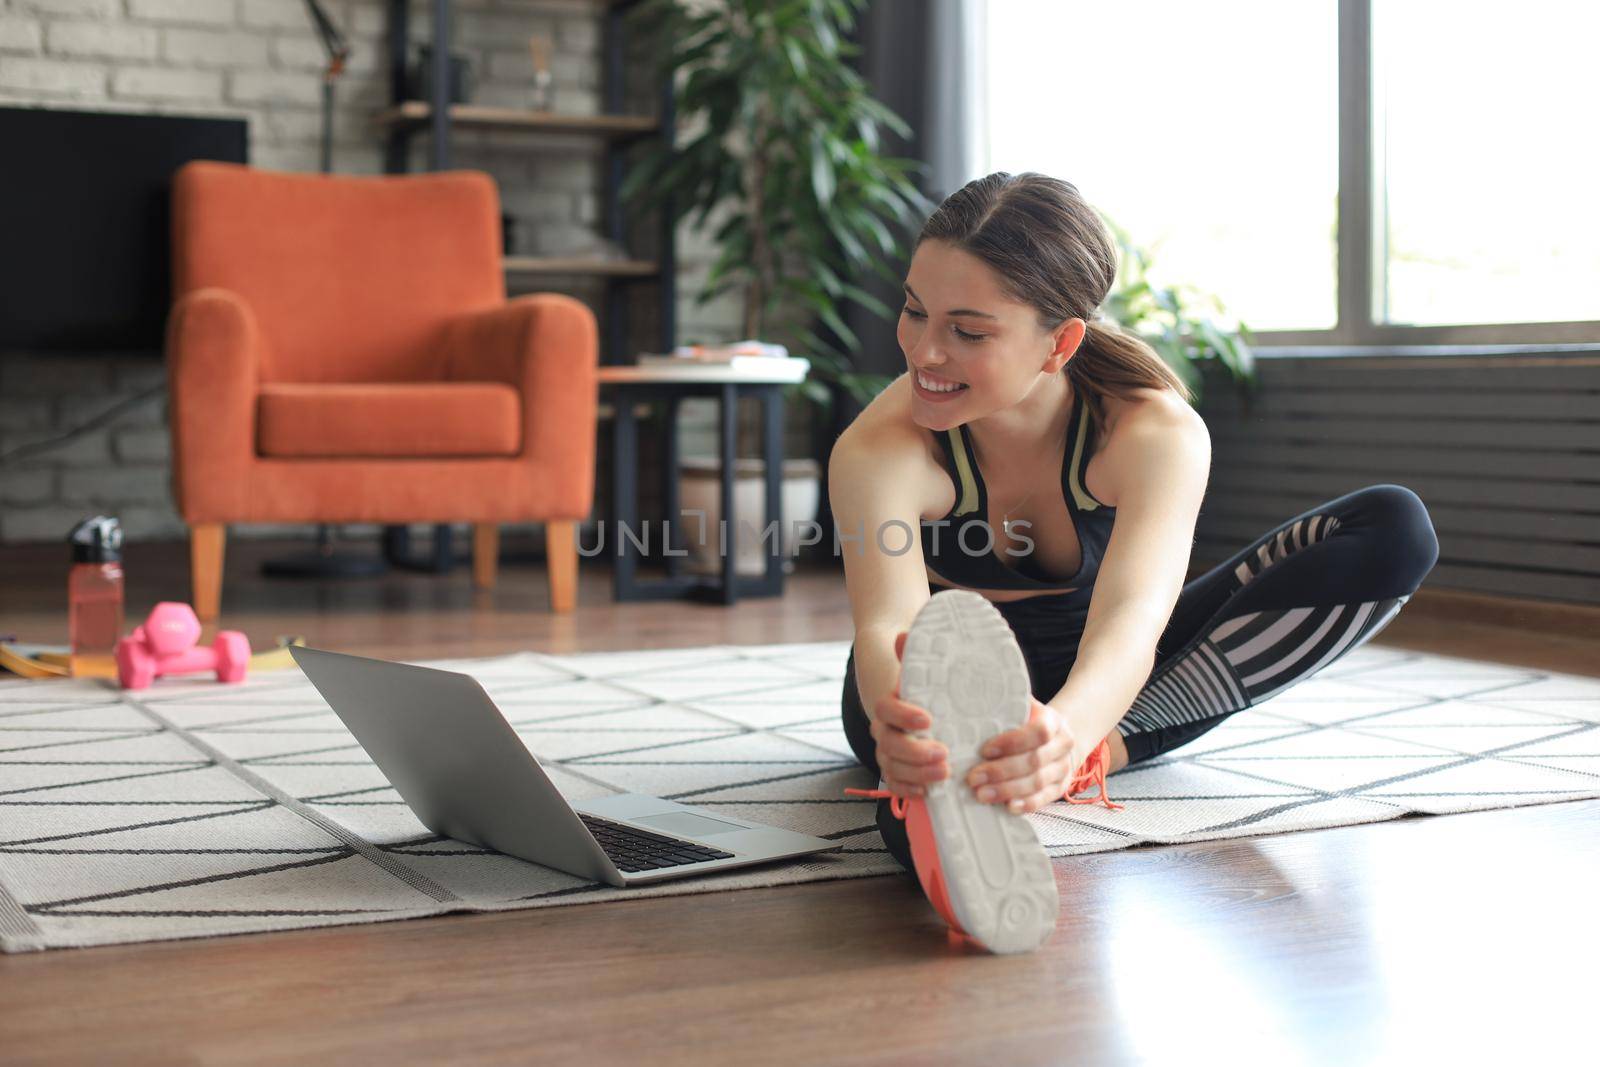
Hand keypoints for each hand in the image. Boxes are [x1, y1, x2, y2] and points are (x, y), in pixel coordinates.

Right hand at [870, 632, 948, 798]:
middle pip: (889, 743)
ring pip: (892, 765)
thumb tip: (904, 635)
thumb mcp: (927, 672)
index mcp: (891, 704)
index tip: (929, 718)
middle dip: (915, 751)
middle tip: (945, 754)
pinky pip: (894, 783)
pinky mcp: (896, 770)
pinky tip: (928, 791)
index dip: (904, 715)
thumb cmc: (930, 690)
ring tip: (945, 774)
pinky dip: (908, 789)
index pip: (886, 708)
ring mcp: (888, 751)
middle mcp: (884, 729)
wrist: (923, 709)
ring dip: (917, 773)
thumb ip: (915, 656)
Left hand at [965, 700, 1080, 813]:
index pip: (1038, 731)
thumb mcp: (1021, 709)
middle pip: (1034, 760)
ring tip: (981, 794)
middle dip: (1001, 771)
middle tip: (973, 778)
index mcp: (1053, 721)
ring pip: (1037, 782)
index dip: (1012, 742)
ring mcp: (1064, 768)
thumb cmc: (1028, 723)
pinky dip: (1026, 804)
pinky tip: (1008, 806)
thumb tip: (970, 709)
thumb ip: (1002, 708)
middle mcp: (1063, 744)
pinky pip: (1044, 799)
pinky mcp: (1060, 788)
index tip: (985, 750)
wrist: (1056, 739)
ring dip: (1007, 790)